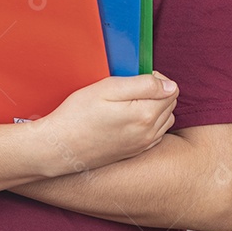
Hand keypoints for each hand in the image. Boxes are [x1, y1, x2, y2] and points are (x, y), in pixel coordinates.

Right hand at [34, 71, 177, 174]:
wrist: (59, 148)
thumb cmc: (78, 114)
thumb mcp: (108, 88)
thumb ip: (144, 85)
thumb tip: (170, 85)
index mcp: (146, 115)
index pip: (172, 90)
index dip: (157, 79)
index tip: (138, 77)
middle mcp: (149, 134)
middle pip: (170, 105)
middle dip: (157, 92)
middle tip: (130, 89)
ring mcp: (142, 146)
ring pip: (165, 120)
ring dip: (155, 108)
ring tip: (130, 102)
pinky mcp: (134, 153)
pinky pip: (155, 135)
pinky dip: (150, 124)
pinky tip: (130, 118)